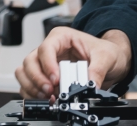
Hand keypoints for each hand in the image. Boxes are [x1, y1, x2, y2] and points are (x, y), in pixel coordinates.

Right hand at [15, 27, 131, 98]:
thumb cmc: (106, 51)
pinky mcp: (45, 77)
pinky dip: (34, 94)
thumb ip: (98, 70)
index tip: (55, 79)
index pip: (46, 48)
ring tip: (48, 96)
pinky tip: (47, 99)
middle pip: (30, 61)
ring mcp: (45, 63)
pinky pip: (29, 85)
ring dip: (32, 87)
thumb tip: (89, 84)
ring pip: (25, 72)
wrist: (111, 60)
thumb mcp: (106, 57)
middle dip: (37, 78)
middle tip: (50, 91)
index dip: (47, 65)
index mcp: (62, 37)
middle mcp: (50, 49)